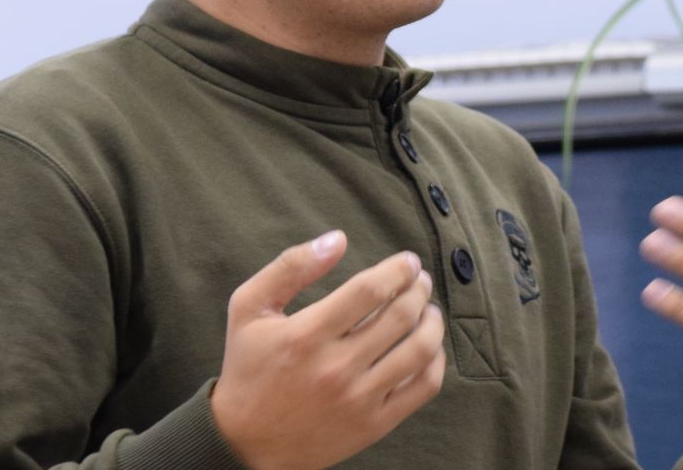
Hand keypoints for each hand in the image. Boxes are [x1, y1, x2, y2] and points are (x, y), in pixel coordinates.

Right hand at [210, 231, 446, 469]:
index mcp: (306, 335)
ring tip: (429, 309)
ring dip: (433, 321)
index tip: (408, 261)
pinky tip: (429, 346)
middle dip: (419, 289)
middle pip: (400, 316)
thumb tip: (338, 239)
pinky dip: (436, 361)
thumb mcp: (249, 308)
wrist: (246, 444)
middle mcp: (335, 368)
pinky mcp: (374, 425)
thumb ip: (290, 267)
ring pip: (419, 350)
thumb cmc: (248, 369)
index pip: (369, 290)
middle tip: (420, 280)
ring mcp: (358, 399)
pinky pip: (424, 388)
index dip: (397, 269)